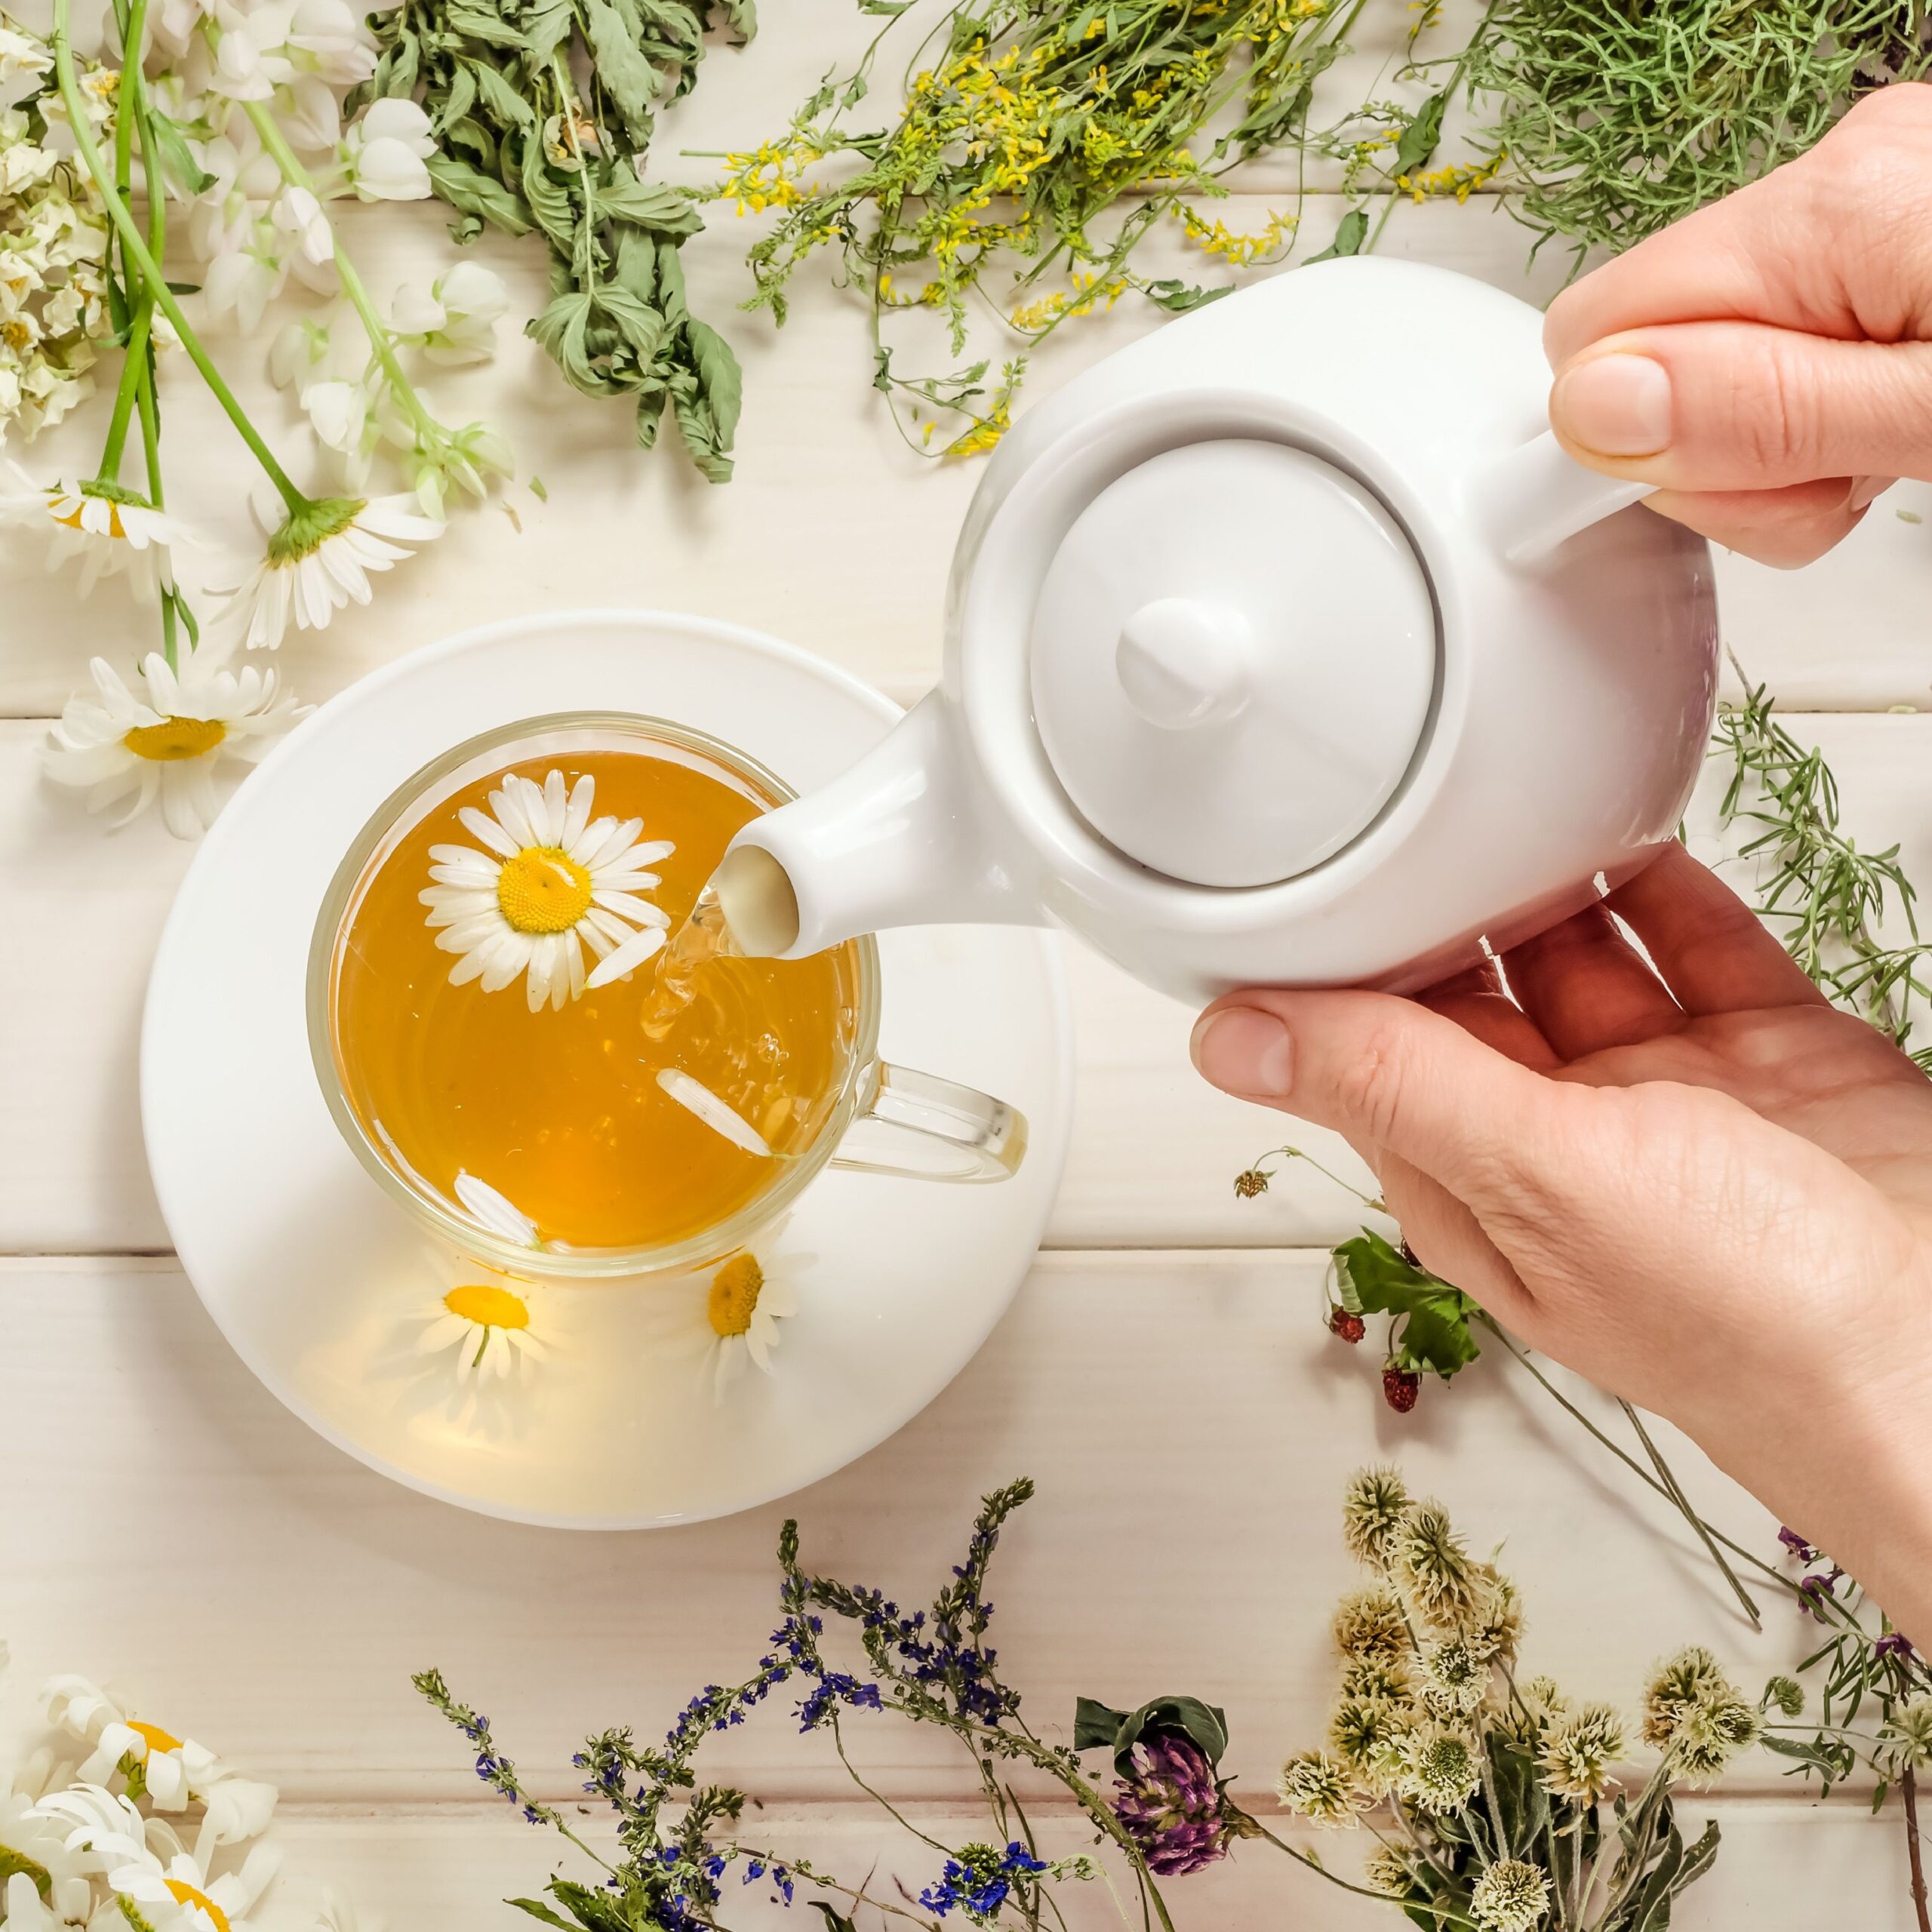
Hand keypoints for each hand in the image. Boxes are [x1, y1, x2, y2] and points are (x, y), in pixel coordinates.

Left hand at [1190, 847, 1931, 1646]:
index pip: (1369, 1060)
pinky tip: (1621, 825)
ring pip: (1580, 963)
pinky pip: (1698, 949)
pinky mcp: (1773, 1059)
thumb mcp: (1540, 1178)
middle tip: (1398, 811)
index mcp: (1481, 1189)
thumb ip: (1393, 1088)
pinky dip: (1661, 888)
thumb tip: (1228, 1040)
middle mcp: (1565, 1147)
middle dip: (1434, 916)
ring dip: (1542, 888)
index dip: (1328, 975)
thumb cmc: (1756, 1319)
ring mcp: (1673, 1100)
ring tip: (1499, 798)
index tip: (1292, 880)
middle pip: (1469, 1002)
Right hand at [1543, 83, 1931, 565]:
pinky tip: (1897, 431)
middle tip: (1836, 485)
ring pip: (1711, 356)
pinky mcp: (1890, 226)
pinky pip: (1786, 337)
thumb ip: (1766, 416)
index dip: (1618, 448)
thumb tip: (1591, 411)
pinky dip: (1823, 409)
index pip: (1594, 335)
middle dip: (1710, 456)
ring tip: (1886, 461)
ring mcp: (1868, 194)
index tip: (1686, 503)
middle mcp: (1840, 175)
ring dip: (1774, 445)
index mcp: (1835, 209)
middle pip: (1647, 350)